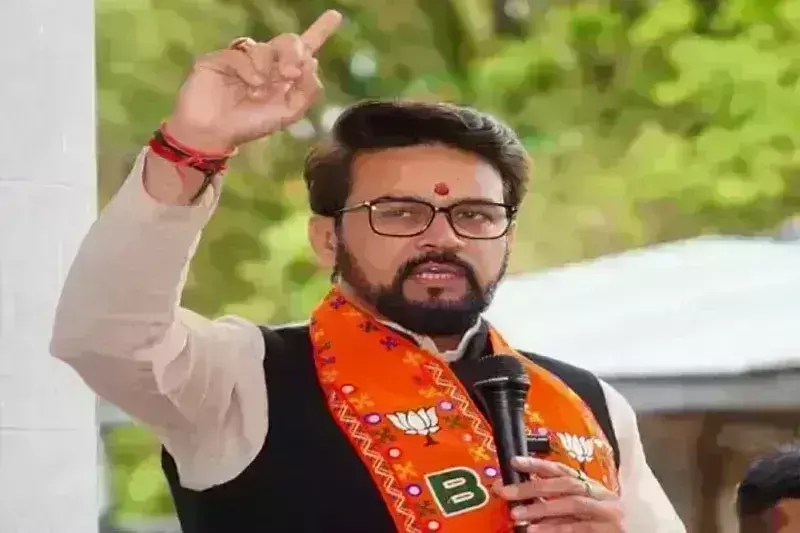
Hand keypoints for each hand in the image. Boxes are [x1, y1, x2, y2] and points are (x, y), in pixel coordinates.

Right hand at [165, 10, 342, 151]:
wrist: (215, 132)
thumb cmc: (250, 124)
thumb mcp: (287, 113)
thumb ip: (306, 91)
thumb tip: (313, 63)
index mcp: (284, 74)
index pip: (304, 49)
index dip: (320, 31)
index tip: (336, 16)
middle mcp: (266, 62)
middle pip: (289, 41)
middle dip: (294, 53)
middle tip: (290, 73)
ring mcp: (244, 58)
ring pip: (265, 47)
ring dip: (267, 68)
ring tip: (258, 91)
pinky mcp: (221, 57)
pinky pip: (241, 54)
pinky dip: (249, 70)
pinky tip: (249, 85)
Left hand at [493, 456, 624, 531]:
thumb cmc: (605, 527)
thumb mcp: (585, 511)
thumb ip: (561, 504)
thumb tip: (523, 500)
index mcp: (593, 487)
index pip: (563, 470)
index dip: (538, 463)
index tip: (514, 461)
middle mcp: (602, 495)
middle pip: (565, 483)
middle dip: (533, 486)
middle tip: (506, 491)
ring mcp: (609, 513)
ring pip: (572, 504)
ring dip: (541, 509)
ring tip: (516, 515)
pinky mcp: (611, 531)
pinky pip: (580, 528)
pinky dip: (556, 529)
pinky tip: (536, 531)